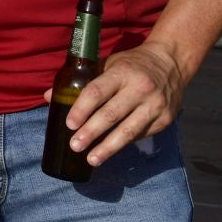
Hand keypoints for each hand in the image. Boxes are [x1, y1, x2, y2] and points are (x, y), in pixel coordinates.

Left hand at [51, 40, 187, 166]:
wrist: (171, 63)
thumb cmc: (132, 64)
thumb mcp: (108, 63)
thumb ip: (82, 80)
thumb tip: (50, 97)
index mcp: (121, 72)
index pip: (97, 92)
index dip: (81, 109)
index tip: (70, 124)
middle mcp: (140, 88)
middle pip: (111, 115)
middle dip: (91, 132)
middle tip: (74, 145)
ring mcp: (155, 105)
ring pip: (128, 131)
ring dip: (108, 147)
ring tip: (91, 159)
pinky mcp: (165, 119)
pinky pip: (140, 134)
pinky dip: (124, 144)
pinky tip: (110, 151)